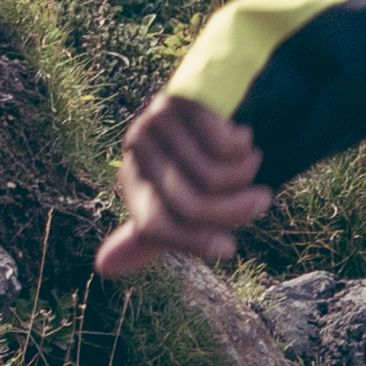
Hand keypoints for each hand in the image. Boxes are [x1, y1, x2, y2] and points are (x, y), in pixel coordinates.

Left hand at [97, 92, 269, 279]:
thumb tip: (103, 267)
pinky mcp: (182, 101)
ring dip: (245, 173)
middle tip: (263, 200)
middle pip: (189, 204)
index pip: (154, 225)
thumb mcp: (176, 195)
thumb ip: (153, 232)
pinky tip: (243, 138)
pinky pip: (224, 144)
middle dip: (235, 211)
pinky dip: (244, 147)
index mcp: (133, 180)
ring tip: (250, 161)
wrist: (210, 97)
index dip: (191, 243)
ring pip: (212, 175)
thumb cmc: (196, 154)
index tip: (228, 248)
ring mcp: (157, 123)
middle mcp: (138, 151)